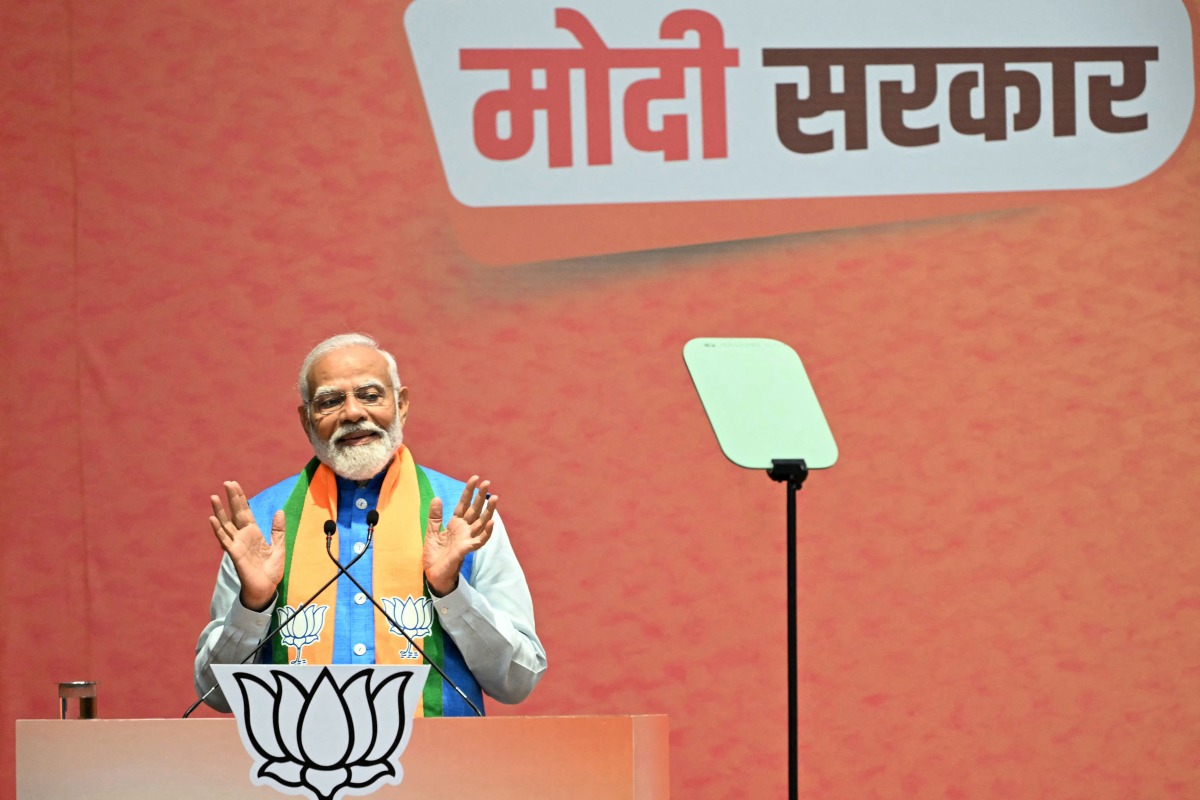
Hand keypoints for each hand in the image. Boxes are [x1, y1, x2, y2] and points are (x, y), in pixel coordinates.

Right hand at [209, 481, 285, 611]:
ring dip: (220, 511)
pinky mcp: (235, 554)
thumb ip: (278, 530)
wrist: (266, 588)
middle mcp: (243, 536)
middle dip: (232, 498)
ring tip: (214, 497)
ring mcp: (237, 544)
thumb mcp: (279, 546)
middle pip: (235, 513)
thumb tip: (279, 511)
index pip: (245, 511)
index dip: (240, 498)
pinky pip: (225, 539)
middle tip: (227, 482)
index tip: (234, 484)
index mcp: (253, 533)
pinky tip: (212, 518)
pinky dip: (218, 529)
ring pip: (226, 524)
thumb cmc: (271, 570)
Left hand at [423, 476, 496, 596]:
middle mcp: (464, 530)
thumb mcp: (431, 532)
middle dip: (480, 496)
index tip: (475, 478)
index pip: (464, 504)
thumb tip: (437, 498)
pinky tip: (491, 521)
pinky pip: (479, 540)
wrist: (433, 574)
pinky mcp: (466, 549)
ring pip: (481, 522)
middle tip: (487, 482)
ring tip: (494, 498)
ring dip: (489, 510)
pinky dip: (486, 531)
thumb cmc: (434, 555)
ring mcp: (467, 539)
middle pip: (475, 510)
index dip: (469, 491)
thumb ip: (435, 516)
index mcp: (455, 524)